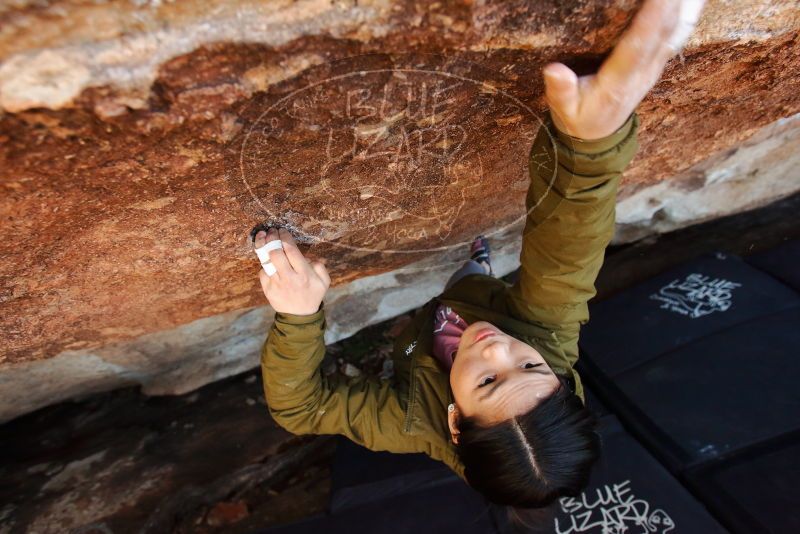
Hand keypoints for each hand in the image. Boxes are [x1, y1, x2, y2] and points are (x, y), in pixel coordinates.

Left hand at [256, 228, 330, 315]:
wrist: (300, 317)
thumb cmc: (312, 295)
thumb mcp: (324, 282)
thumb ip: (320, 267)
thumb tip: (310, 256)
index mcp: (304, 274)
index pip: (291, 250)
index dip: (285, 237)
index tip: (282, 230)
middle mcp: (289, 278)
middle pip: (276, 253)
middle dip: (272, 238)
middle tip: (271, 231)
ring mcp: (277, 284)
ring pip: (266, 261)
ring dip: (262, 246)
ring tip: (262, 236)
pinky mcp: (268, 290)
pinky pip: (263, 272)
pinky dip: (264, 264)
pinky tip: (266, 259)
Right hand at [544, 0, 704, 139]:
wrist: (598, 135)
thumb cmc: (579, 118)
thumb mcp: (563, 111)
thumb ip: (560, 92)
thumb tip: (553, 70)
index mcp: (618, 83)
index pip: (637, 48)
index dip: (649, 22)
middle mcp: (642, 73)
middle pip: (663, 34)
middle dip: (670, 6)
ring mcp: (654, 67)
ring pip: (675, 32)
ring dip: (684, 8)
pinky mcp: (657, 62)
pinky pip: (676, 34)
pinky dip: (686, 14)